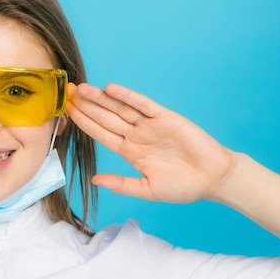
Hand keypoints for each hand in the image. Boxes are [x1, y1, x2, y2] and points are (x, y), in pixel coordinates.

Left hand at [67, 82, 235, 202]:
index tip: (66, 112)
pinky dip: (128, 97)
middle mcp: (136, 135)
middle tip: (67, 93)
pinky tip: (111, 89)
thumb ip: (121, 184)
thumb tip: (95, 180)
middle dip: (86, 106)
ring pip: (120, 108)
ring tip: (82, 88)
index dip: (83, 123)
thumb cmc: (183, 186)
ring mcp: (150, 125)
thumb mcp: (146, 190)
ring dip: (101, 98)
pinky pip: (143, 105)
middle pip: (105, 117)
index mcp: (129, 151)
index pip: (100, 133)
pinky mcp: (166, 118)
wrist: (214, 179)